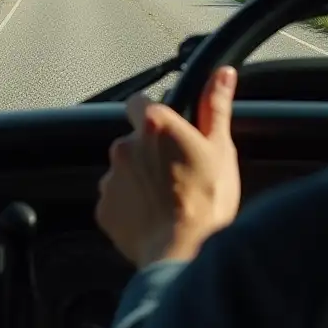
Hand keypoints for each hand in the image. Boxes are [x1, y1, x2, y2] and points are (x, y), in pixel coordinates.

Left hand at [94, 67, 240, 268]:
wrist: (184, 253)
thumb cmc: (207, 201)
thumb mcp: (220, 148)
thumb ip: (215, 106)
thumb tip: (222, 73)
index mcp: (153, 125)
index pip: (139, 102)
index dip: (152, 113)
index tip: (166, 130)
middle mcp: (124, 145)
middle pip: (133, 140)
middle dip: (149, 152)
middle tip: (176, 173)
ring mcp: (111, 178)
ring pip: (124, 171)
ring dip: (139, 180)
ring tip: (167, 201)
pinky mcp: (104, 208)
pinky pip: (116, 201)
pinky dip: (130, 206)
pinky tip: (153, 218)